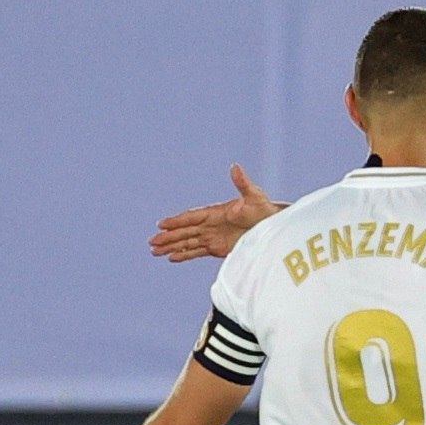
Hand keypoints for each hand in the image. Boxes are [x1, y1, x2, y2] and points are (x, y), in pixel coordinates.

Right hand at [149, 164, 280, 261]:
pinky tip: (172, 258)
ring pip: (188, 242)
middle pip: (185, 231)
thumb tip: (235, 167)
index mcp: (216, 212)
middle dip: (168, 237)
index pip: (192, 217)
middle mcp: (211, 224)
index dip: (177, 221)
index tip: (162, 225)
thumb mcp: (254, 196)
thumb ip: (242, 183)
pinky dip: (185, 255)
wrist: (274, 226)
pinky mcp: (218, 248)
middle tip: (151, 242)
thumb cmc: (264, 210)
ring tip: (154, 252)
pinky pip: (197, 252)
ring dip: (172, 246)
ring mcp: (213, 236)